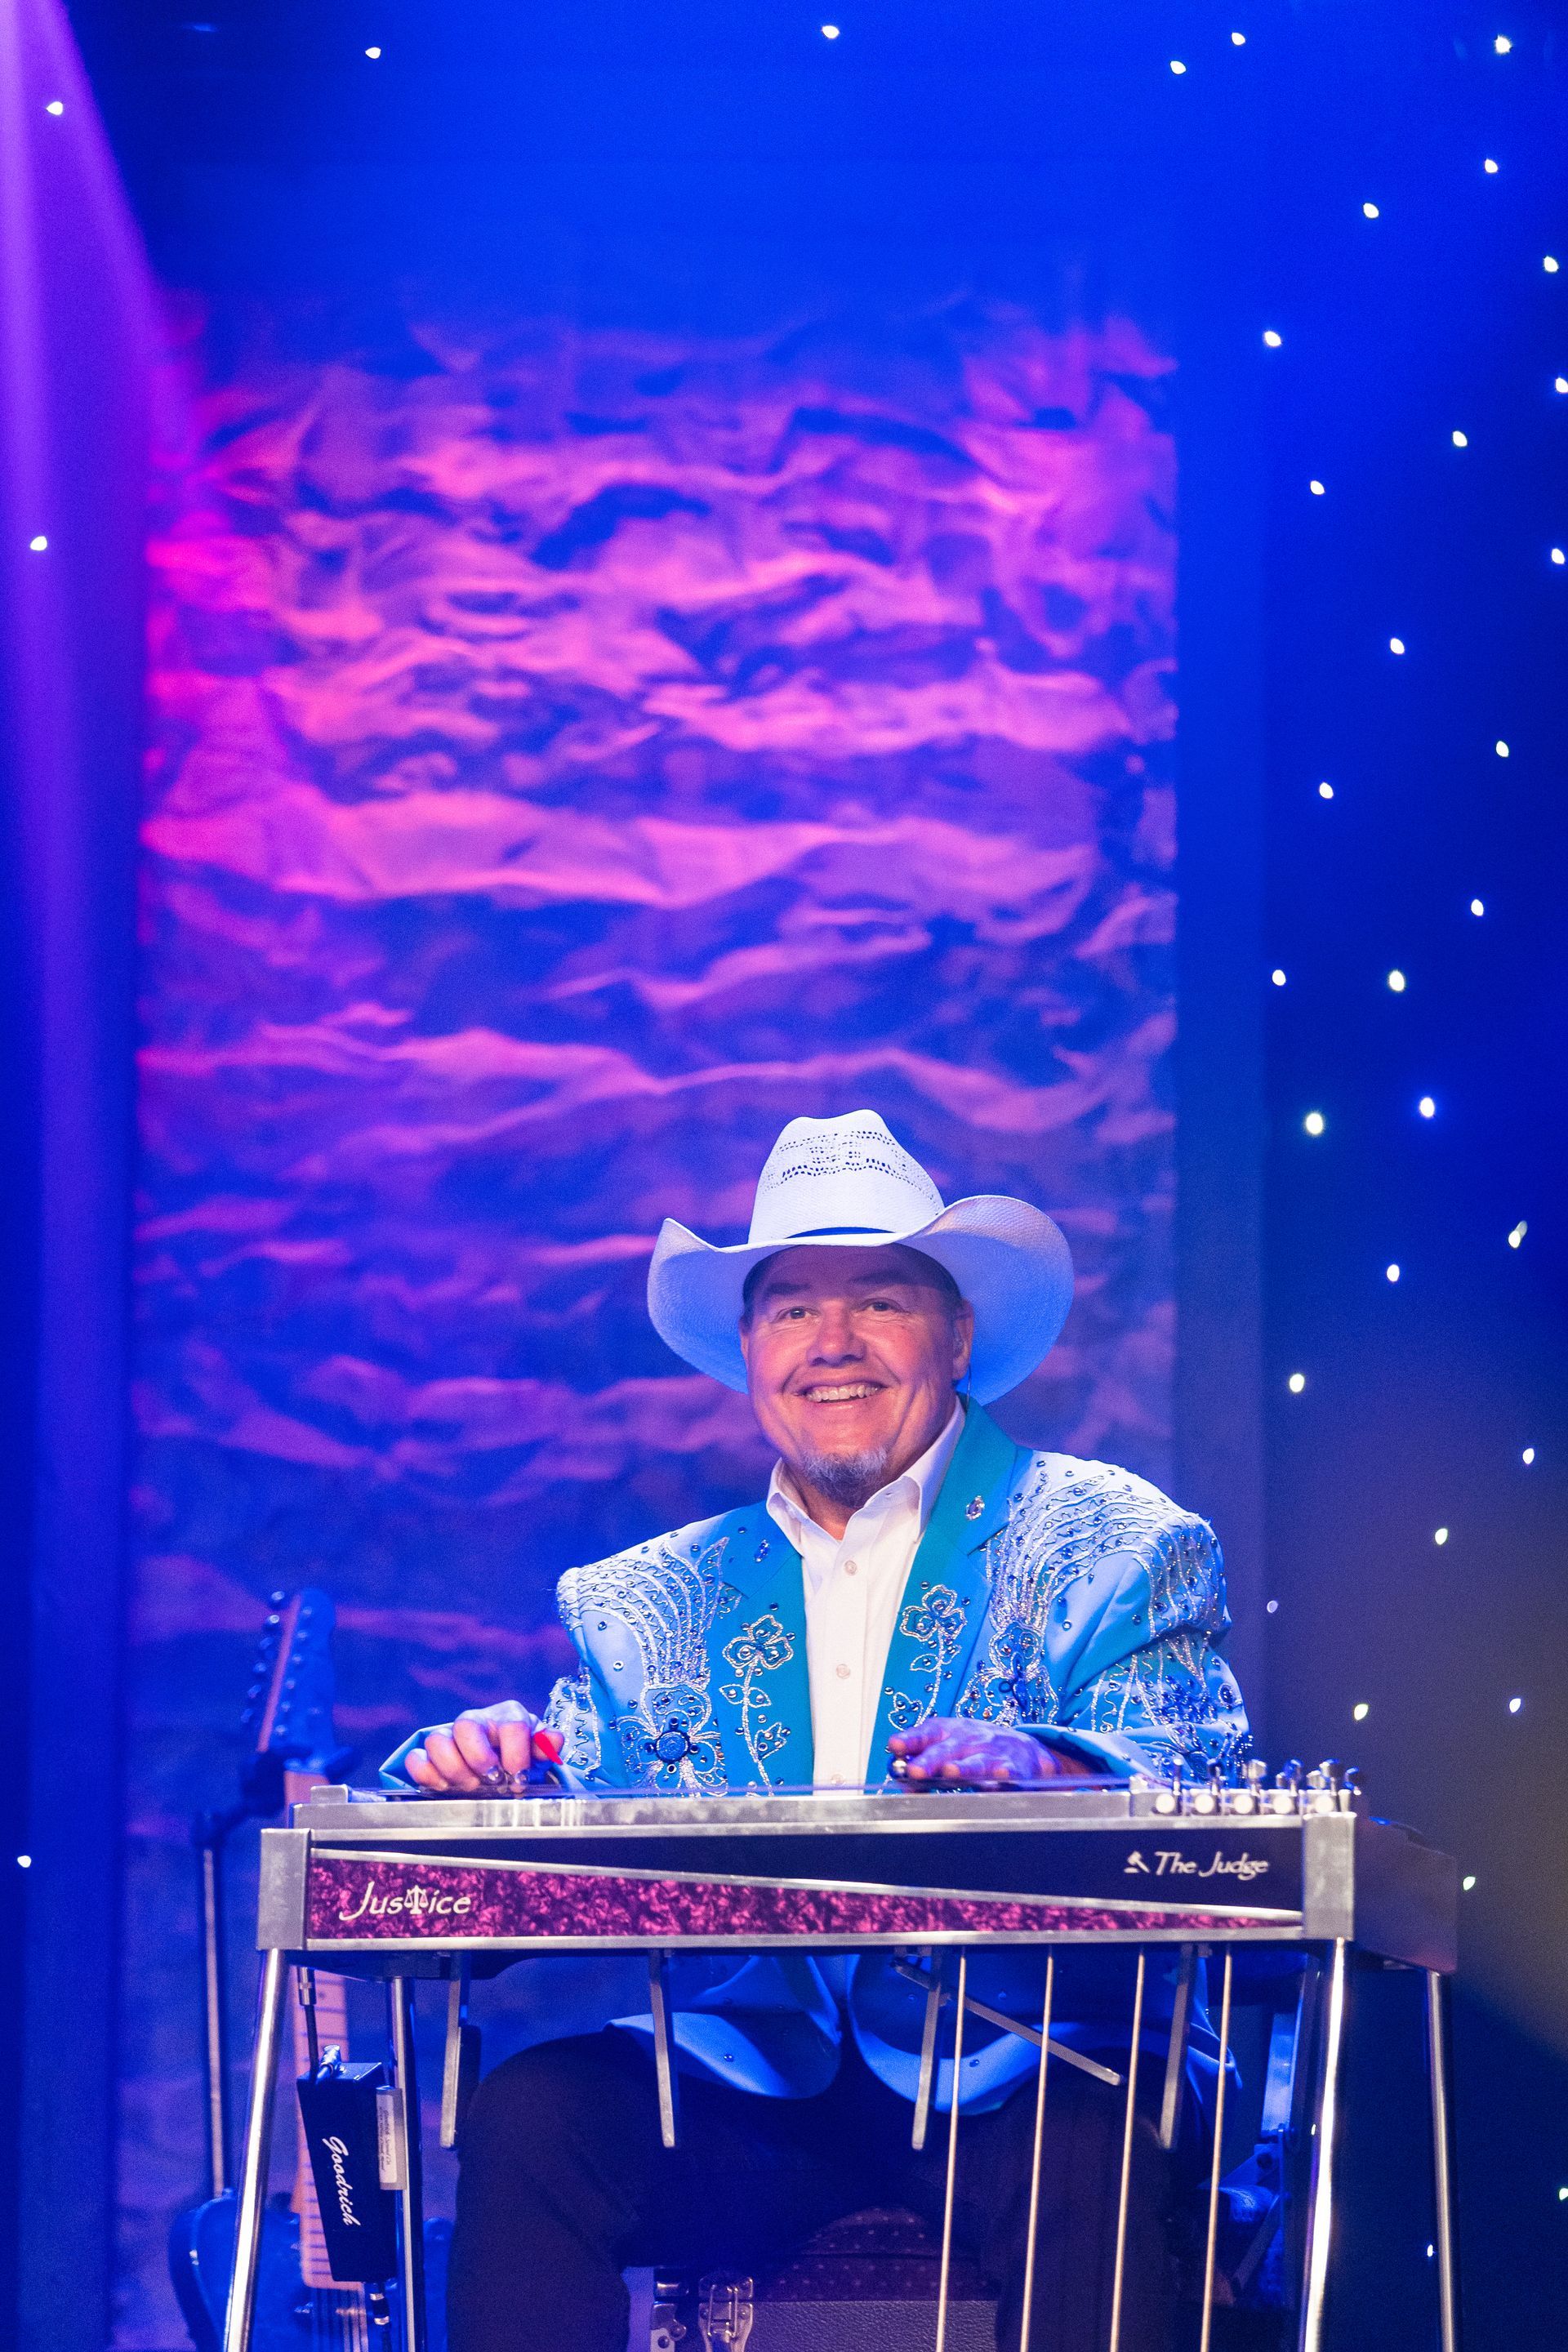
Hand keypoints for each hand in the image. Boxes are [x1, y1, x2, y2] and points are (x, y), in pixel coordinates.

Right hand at [405, 1700, 548, 1792]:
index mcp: (507, 1716)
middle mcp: (474, 1720)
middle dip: (478, 1758)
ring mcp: (448, 1736)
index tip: (519, 1780)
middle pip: (465, 1725)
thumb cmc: (520, 1755)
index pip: (511, 1724)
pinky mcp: (428, 1755)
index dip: (516, 1754)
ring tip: (468, 1787)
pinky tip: (444, 1788)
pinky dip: (427, 1774)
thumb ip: (545, 1746)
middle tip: (490, 1782)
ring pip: (435, 1740)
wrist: (499, 1762)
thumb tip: (554, 1740)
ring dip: (452, 1769)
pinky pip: (416, 1758)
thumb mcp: (537, 1751)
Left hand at [888, 1719, 1088, 1787]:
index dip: (911, 1739)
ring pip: (977, 1762)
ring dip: (964, 1767)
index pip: (927, 1733)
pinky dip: (1003, 1777)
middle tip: (914, 1771)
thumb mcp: (951, 1746)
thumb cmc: (977, 1748)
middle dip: (931, 1760)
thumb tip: (900, 1780)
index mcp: (951, 1732)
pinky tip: (998, 1778)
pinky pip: (1008, 1773)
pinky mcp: (1014, 1769)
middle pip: (948, 1749)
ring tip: (949, 1772)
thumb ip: (924, 1761)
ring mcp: (992, 1753)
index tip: (895, 1745)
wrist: (1025, 1748)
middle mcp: (970, 1739)